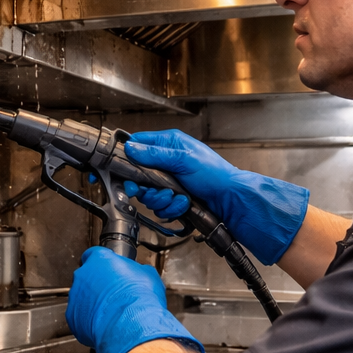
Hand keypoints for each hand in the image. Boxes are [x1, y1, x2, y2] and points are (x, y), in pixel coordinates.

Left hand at [66, 247, 202, 352]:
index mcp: (100, 260)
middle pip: (87, 277)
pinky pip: (79, 317)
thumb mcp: (149, 276)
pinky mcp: (72, 317)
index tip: (108, 269)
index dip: (102, 263)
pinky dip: (88, 321)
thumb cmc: (140, 300)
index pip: (94, 254)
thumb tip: (140, 273)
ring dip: (92, 303)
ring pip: (81, 298)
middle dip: (98, 284)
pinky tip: (104, 325)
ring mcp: (75, 297)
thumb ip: (138, 271)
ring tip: (110, 313)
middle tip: (113, 294)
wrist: (132, 325)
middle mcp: (83, 275)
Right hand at [123, 130, 308, 265]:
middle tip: (149, 191)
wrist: (231, 200)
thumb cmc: (215, 174)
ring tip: (177, 197)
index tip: (122, 171)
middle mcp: (166, 161)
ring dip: (161, 200)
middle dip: (145, 187)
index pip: (137, 145)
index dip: (127, 158)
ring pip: (147, 194)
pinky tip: (183, 204)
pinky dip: (170, 208)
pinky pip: (159, 206)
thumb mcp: (183, 159)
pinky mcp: (173, 198)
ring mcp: (169, 181)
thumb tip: (132, 149)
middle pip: (137, 175)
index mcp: (168, 143)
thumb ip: (155, 154)